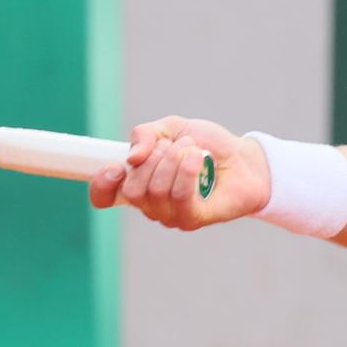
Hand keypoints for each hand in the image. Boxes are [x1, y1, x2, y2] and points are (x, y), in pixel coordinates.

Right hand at [88, 115, 270, 231]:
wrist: (244, 158)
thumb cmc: (207, 145)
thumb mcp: (172, 128)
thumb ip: (145, 135)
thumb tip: (131, 157)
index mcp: (138, 183)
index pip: (103, 197)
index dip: (102, 184)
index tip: (117, 165)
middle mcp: (150, 204)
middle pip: (132, 189)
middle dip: (154, 158)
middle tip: (176, 145)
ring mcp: (170, 215)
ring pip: (156, 190)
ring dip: (175, 160)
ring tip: (194, 149)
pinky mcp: (192, 219)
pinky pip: (179, 197)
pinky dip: (188, 171)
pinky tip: (199, 157)